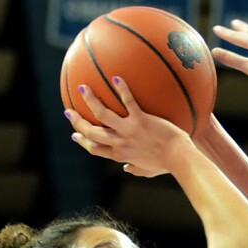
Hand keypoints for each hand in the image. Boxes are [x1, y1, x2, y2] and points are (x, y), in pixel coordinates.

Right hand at [65, 78, 191, 177]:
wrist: (178, 158)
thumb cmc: (166, 165)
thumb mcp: (148, 171)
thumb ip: (136, 169)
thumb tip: (127, 169)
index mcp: (120, 155)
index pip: (95, 149)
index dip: (83, 142)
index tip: (75, 135)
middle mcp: (120, 143)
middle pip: (92, 132)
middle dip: (78, 122)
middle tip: (69, 112)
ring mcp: (128, 131)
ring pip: (102, 114)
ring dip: (90, 100)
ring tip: (82, 87)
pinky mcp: (141, 120)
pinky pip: (128, 101)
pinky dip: (121, 88)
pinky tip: (116, 77)